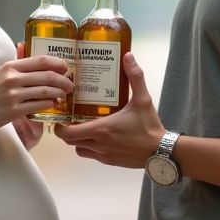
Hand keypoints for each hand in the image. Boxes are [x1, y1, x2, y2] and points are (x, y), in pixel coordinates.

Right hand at [0, 50, 72, 144]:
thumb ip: (15, 61)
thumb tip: (24, 44)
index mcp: (10, 67)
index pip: (40, 61)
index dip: (57, 63)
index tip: (66, 67)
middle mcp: (13, 79)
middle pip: (47, 76)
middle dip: (64, 80)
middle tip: (70, 84)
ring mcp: (14, 95)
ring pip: (45, 91)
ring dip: (58, 93)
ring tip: (63, 95)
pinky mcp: (14, 110)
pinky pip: (39, 105)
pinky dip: (49, 104)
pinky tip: (53, 104)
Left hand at [54, 53, 163, 167]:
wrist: (160, 152)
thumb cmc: (150, 127)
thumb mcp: (143, 99)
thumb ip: (135, 77)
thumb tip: (128, 57)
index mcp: (101, 129)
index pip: (68, 133)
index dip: (59, 127)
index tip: (61, 118)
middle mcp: (99, 144)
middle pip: (71, 142)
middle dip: (67, 132)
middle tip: (71, 119)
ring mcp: (103, 155)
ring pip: (80, 150)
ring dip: (78, 140)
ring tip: (84, 127)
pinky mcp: (110, 162)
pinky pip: (92, 156)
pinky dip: (90, 147)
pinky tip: (99, 137)